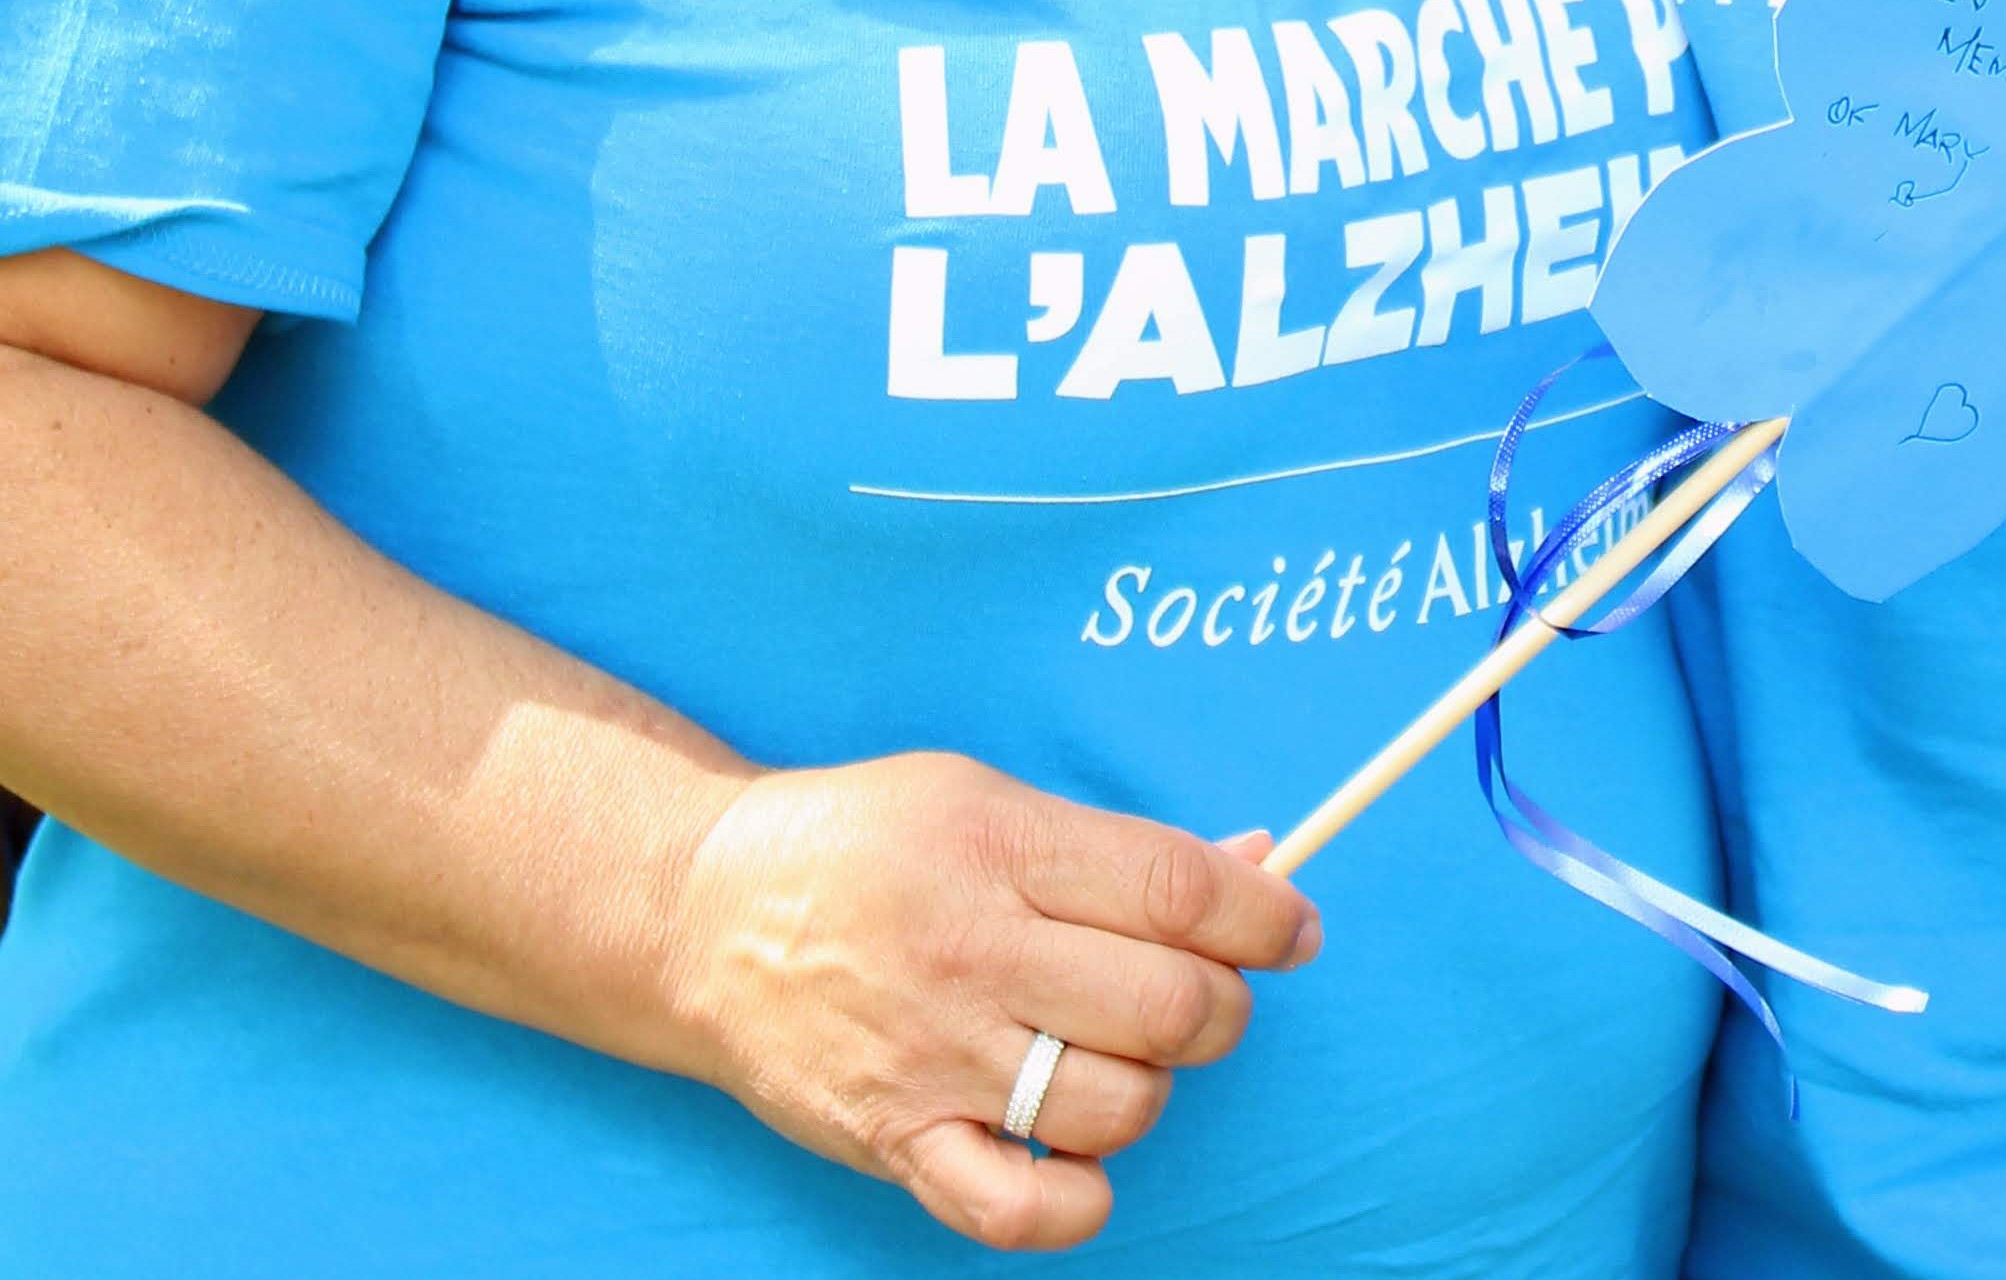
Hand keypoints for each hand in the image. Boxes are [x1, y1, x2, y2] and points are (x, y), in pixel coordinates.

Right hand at [658, 752, 1321, 1252]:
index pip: (1177, 891)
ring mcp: (935, 1057)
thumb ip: (1119, 848)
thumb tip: (1254, 871)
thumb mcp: (990, 796)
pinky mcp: (895, 1141)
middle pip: (1167, 1005)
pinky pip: (1017, 1212)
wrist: (707, 913)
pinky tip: (1076, 1153)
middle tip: (1204, 996)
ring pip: (1116, 1106)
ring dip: (1150, 1089)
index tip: (1295, 926)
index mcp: (1005, 846)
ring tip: (1118, 1055)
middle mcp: (975, 952)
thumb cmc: (868, 842)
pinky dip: (1076, 1200)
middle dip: (1222, 1006)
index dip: (1264, 915)